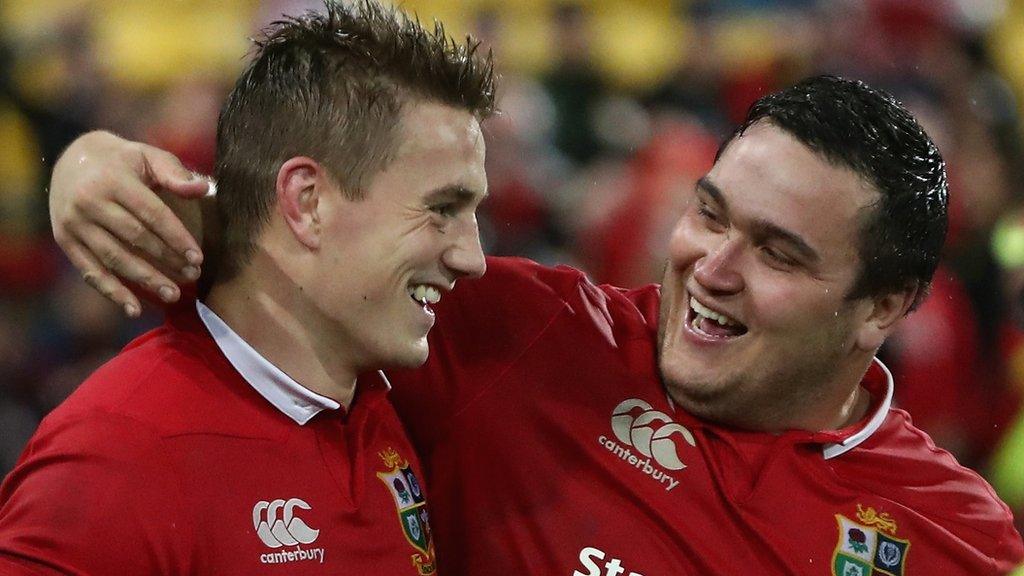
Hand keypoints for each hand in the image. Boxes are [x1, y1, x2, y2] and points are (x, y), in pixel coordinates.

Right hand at [50, 131, 208, 316]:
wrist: (71, 160)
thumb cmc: (122, 161)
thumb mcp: (147, 156)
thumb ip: (175, 173)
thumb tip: (202, 190)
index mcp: (112, 180)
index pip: (151, 214)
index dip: (176, 237)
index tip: (198, 257)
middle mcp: (88, 202)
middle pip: (134, 238)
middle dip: (166, 260)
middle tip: (193, 276)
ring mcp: (73, 223)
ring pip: (114, 258)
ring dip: (144, 279)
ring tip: (173, 294)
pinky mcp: (65, 240)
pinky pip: (90, 271)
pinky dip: (112, 292)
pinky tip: (134, 309)